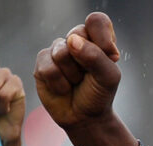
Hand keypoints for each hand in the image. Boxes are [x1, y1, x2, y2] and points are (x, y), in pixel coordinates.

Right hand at [34, 12, 120, 130]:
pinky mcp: (42, 62)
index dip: (101, 36)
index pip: (97, 21)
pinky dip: (59, 83)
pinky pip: (48, 68)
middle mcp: (77, 41)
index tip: (110, 54)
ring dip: (72, 74)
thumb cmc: (98, 95)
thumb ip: (96, 56)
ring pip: (62, 52)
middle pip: (77, 33)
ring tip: (75, 82)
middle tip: (89, 75)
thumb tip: (72, 41)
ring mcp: (58, 50)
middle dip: (86, 60)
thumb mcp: (108, 77)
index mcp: (97, 40)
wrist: (83, 118)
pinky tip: (63, 88)